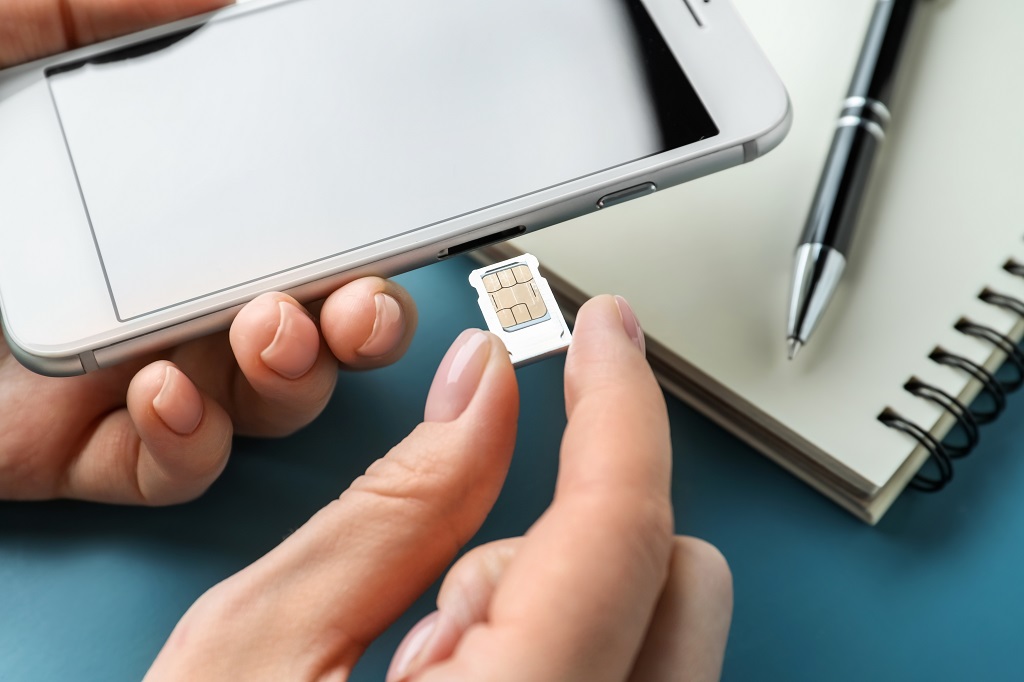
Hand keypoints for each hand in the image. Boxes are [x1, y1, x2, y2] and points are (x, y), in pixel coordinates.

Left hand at [0, 1, 417, 504]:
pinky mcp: (73, 449)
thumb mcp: (6, 34)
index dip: (359, 229)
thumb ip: (108, 13)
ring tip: (268, 330)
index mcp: (158, 201)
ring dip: (295, 376)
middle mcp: (159, 291)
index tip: (392, 216)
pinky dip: (194, 443)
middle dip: (361, 323)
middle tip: (359, 303)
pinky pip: (173, 468)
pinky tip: (161, 391)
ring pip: (263, 402)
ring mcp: (125, 375)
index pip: (293, 221)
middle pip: (305, 324)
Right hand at [145, 296, 732, 680]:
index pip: (620, 530)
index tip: (607, 334)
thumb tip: (478, 394)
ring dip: (557, 611)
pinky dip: (564, 659)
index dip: (618, 404)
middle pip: (677, 580)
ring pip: (663, 633)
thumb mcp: (257, 652)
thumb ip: (393, 508)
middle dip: (568, 543)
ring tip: (425, 677)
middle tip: (443, 596)